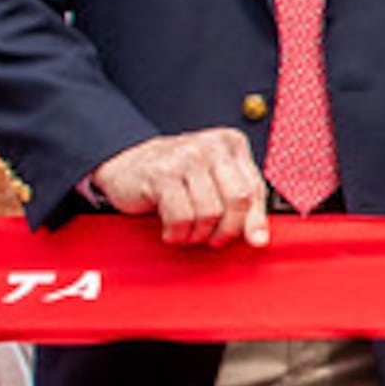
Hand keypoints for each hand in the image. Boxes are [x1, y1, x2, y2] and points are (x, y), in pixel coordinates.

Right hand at [85, 129, 270, 248]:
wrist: (125, 164)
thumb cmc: (175, 175)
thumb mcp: (213, 181)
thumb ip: (240, 203)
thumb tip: (258, 239)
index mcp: (230, 144)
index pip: (255, 188)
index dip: (255, 220)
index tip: (255, 241)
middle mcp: (211, 146)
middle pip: (237, 200)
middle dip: (227, 229)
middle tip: (213, 239)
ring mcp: (185, 157)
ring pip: (210, 213)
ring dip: (198, 233)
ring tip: (187, 231)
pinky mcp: (161, 173)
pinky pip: (181, 217)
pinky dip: (177, 233)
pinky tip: (171, 229)